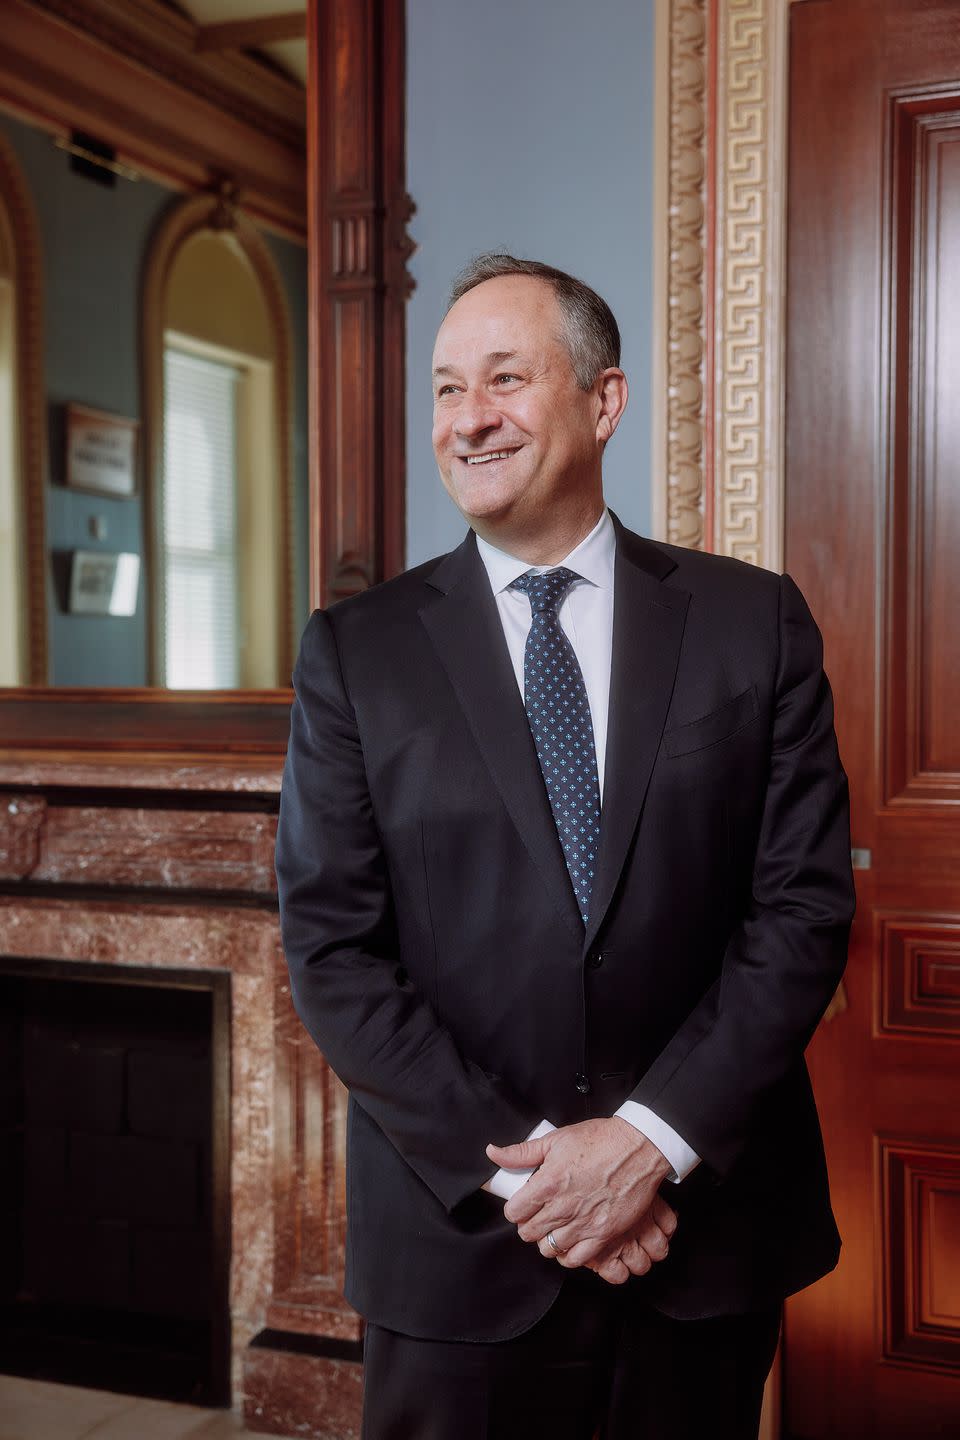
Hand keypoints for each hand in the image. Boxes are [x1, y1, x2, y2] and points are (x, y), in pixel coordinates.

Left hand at [486, 1117, 673, 1270]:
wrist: (639, 1148)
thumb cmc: (600, 1140)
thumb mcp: (556, 1139)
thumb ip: (522, 1152)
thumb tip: (494, 1153)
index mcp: (548, 1183)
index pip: (514, 1212)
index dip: (515, 1208)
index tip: (522, 1204)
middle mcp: (563, 1207)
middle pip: (528, 1232)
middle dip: (529, 1224)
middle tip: (537, 1215)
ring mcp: (583, 1223)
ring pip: (548, 1248)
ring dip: (547, 1239)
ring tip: (554, 1228)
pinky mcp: (603, 1234)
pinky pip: (575, 1259)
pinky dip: (568, 1254)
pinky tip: (570, 1241)